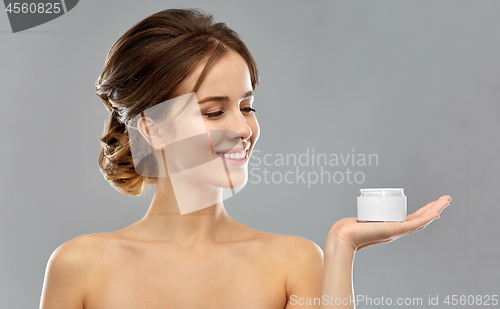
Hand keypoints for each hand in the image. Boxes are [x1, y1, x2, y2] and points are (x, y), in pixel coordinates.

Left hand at [326, 195, 451, 251]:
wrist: (343, 236)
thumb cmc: (350, 229)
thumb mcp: (364, 219)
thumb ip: (365, 217)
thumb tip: (362, 213)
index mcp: (393, 227)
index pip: (413, 218)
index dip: (425, 212)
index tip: (434, 205)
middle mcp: (397, 230)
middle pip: (421, 219)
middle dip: (435, 209)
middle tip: (446, 199)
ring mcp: (397, 231)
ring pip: (421, 220)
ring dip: (435, 211)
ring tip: (445, 201)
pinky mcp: (393, 230)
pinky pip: (413, 225)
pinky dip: (425, 219)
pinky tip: (435, 214)